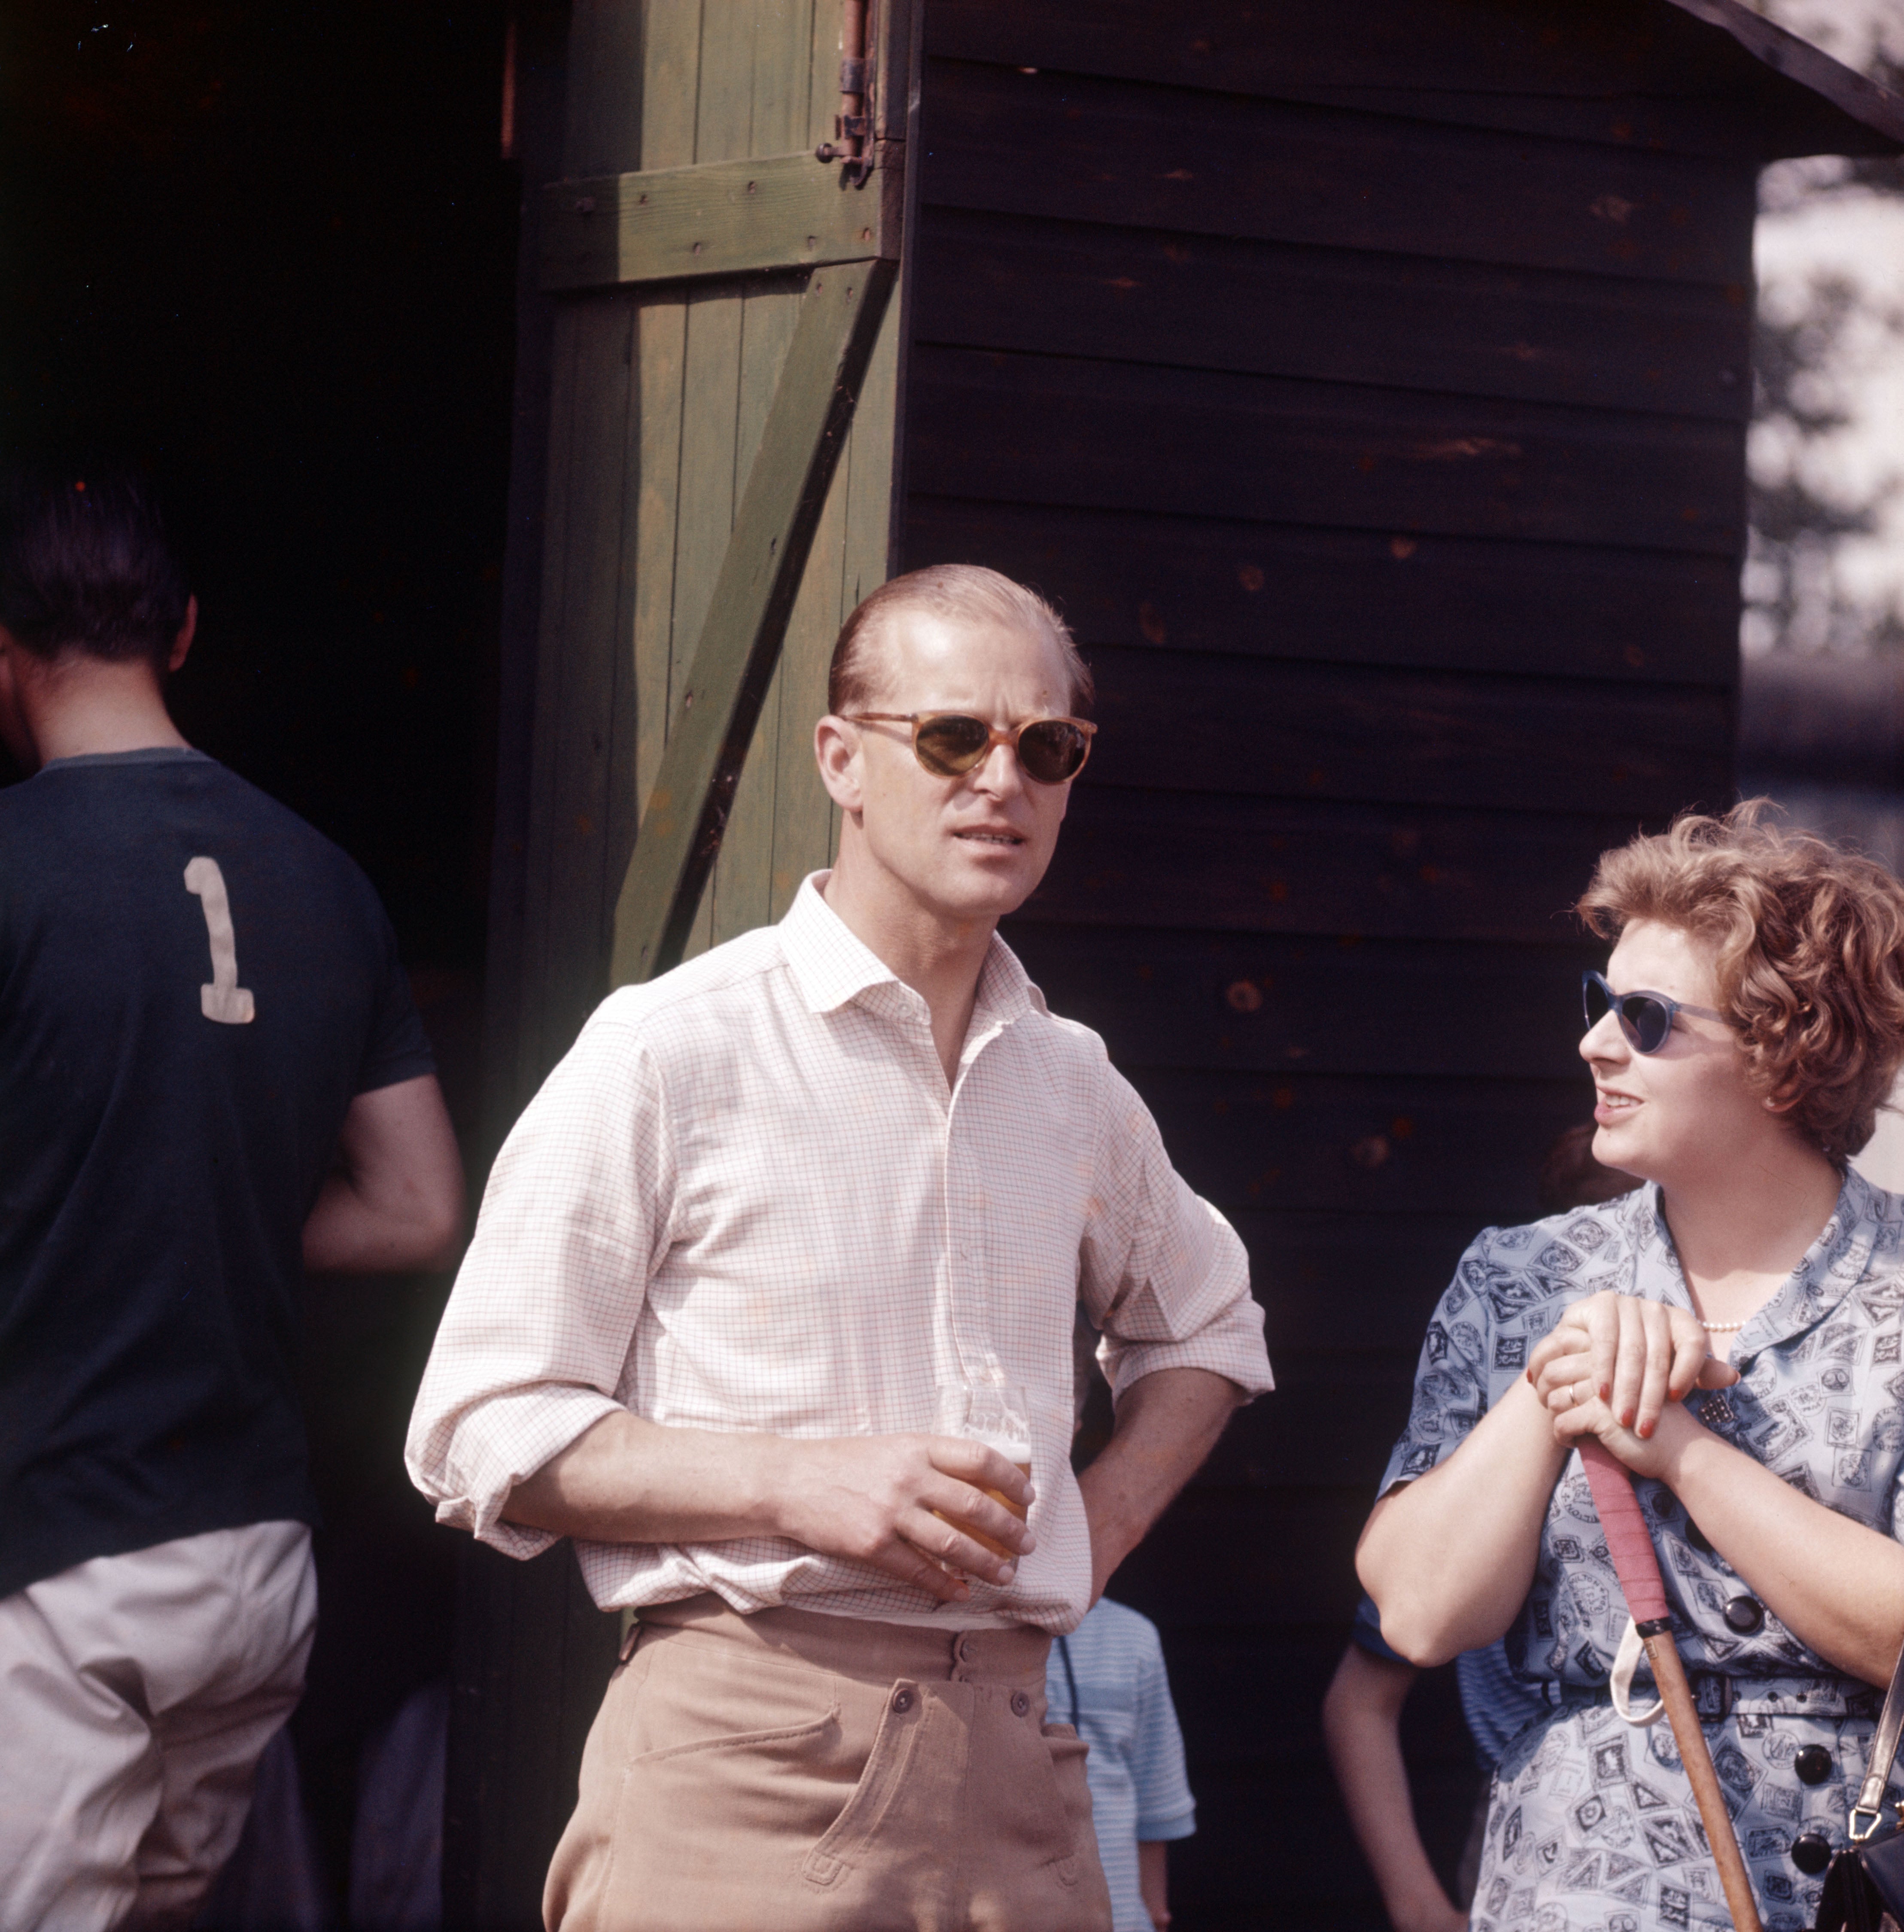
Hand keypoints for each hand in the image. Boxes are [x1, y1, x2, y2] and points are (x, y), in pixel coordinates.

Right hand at [764, 1433, 1035, 1605]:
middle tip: (1028, 1545)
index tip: (1029, 1496)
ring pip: (954, 1543)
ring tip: (1005, 1575)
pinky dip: (945, 1584)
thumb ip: (929, 1459)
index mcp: (916, 1446)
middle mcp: (908, 1476)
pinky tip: (961, 1592)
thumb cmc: (843, 1461)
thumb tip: (976, 1481)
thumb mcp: (891, 1446)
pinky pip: (919, 1570)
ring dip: (986, 1563)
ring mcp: (891, 1512)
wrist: (789, 1480)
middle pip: (975, 1505)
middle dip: (1009, 1529)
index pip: (979, 1458)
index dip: (1011, 1478)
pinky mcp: (873, 1545)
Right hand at [1529, 1290, 1735, 1440]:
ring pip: (1631, 1351)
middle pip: (1658, 1354)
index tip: (1676, 1400)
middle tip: (1644, 1428)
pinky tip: (1602, 1393)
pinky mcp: (1600, 1305)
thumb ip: (1700, 1373)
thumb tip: (1732, 1377)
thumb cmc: (1638, 1365)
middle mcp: (1655, 1308)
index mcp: (1680, 1321)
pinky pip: (1604, 1341)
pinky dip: (1602, 1370)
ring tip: (1623, 1419)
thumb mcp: (1671, 1370)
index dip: (1687, 1371)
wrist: (1590, 1346)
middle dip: (1650, 1395)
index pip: (1693, 1343)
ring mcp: (1626, 1303)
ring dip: (1626, 1389)